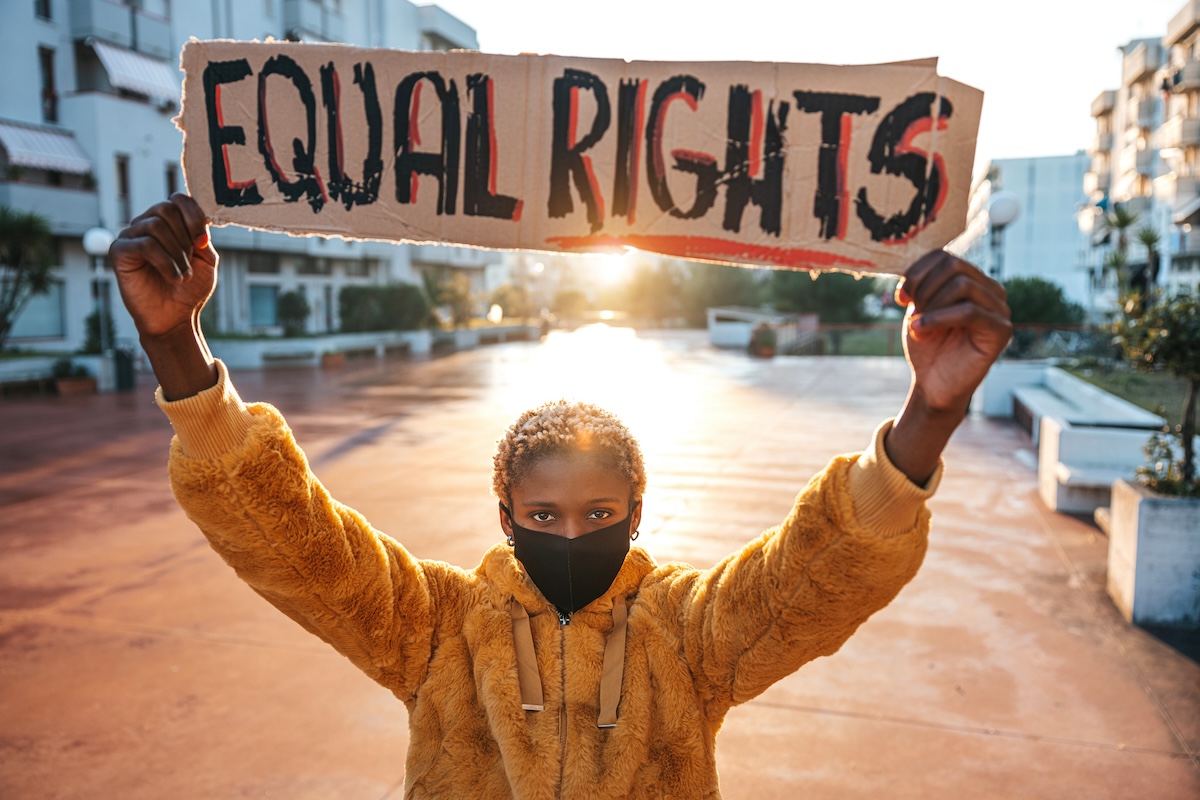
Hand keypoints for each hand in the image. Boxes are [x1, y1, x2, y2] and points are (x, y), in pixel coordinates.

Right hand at [109, 194, 219, 399]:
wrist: (175, 318)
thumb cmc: (190, 290)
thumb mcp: (207, 260)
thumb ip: (202, 236)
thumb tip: (196, 227)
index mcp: (169, 223)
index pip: (178, 199)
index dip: (194, 216)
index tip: (202, 242)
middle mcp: (147, 225)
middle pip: (166, 209)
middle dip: (185, 237)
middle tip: (189, 262)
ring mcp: (131, 236)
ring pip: (156, 225)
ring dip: (177, 253)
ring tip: (183, 275)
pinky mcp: (120, 251)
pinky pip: (144, 244)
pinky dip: (165, 262)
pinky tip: (174, 278)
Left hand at [884, 251, 1010, 484]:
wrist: (932, 385)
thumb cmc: (926, 345)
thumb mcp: (918, 307)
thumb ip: (921, 282)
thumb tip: (912, 259)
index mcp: (972, 280)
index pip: (944, 255)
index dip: (916, 272)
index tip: (900, 297)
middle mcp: (991, 290)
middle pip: (953, 264)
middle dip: (923, 288)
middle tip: (911, 312)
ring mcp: (1000, 309)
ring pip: (961, 285)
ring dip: (930, 305)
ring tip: (918, 327)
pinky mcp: (1001, 330)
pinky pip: (969, 311)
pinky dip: (938, 318)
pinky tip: (921, 331)